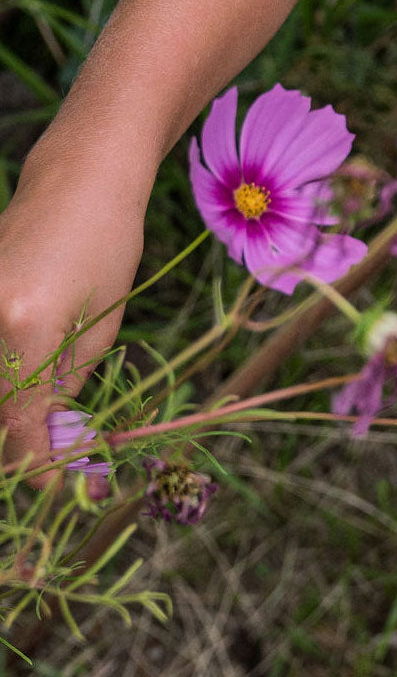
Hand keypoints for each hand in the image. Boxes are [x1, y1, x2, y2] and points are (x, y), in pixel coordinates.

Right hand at [0, 160, 145, 480]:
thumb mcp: (101, 329)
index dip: (40, 466)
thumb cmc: (107, 249)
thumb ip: (69, 390)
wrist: (76, 183)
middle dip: (23, 453)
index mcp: (24, 330)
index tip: (64, 493)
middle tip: (61, 477)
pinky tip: (29, 405)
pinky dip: (6, 389)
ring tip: (51, 439)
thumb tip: (59, 446)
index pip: (20, 424)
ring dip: (12, 424)